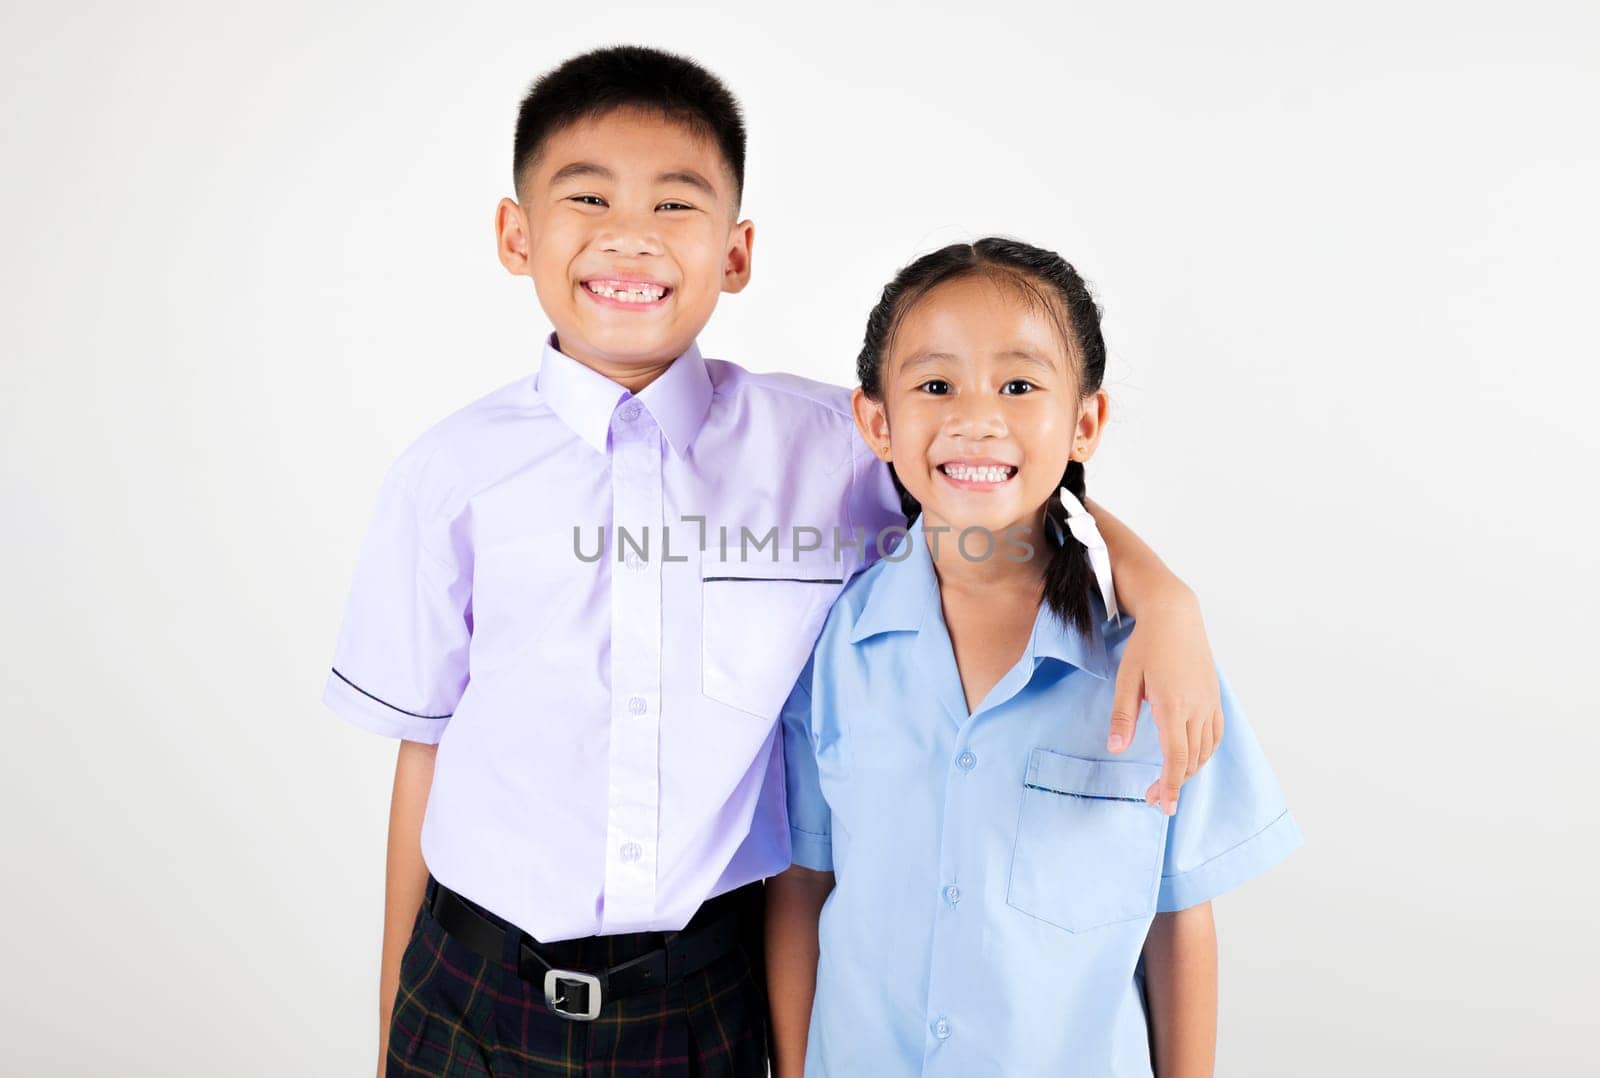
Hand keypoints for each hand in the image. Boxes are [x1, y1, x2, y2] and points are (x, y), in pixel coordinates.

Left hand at [1106, 589, 1221, 815]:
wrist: (1175, 616)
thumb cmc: (1146, 646)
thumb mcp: (1126, 680)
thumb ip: (1123, 716)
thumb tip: (1115, 749)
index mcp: (1173, 706)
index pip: (1175, 758)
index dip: (1170, 786)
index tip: (1163, 806)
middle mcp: (1197, 708)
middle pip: (1191, 760)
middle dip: (1175, 784)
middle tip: (1154, 798)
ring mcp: (1209, 703)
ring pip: (1205, 750)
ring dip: (1189, 770)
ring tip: (1169, 781)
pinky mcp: (1214, 697)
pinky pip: (1215, 735)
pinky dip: (1204, 753)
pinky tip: (1191, 757)